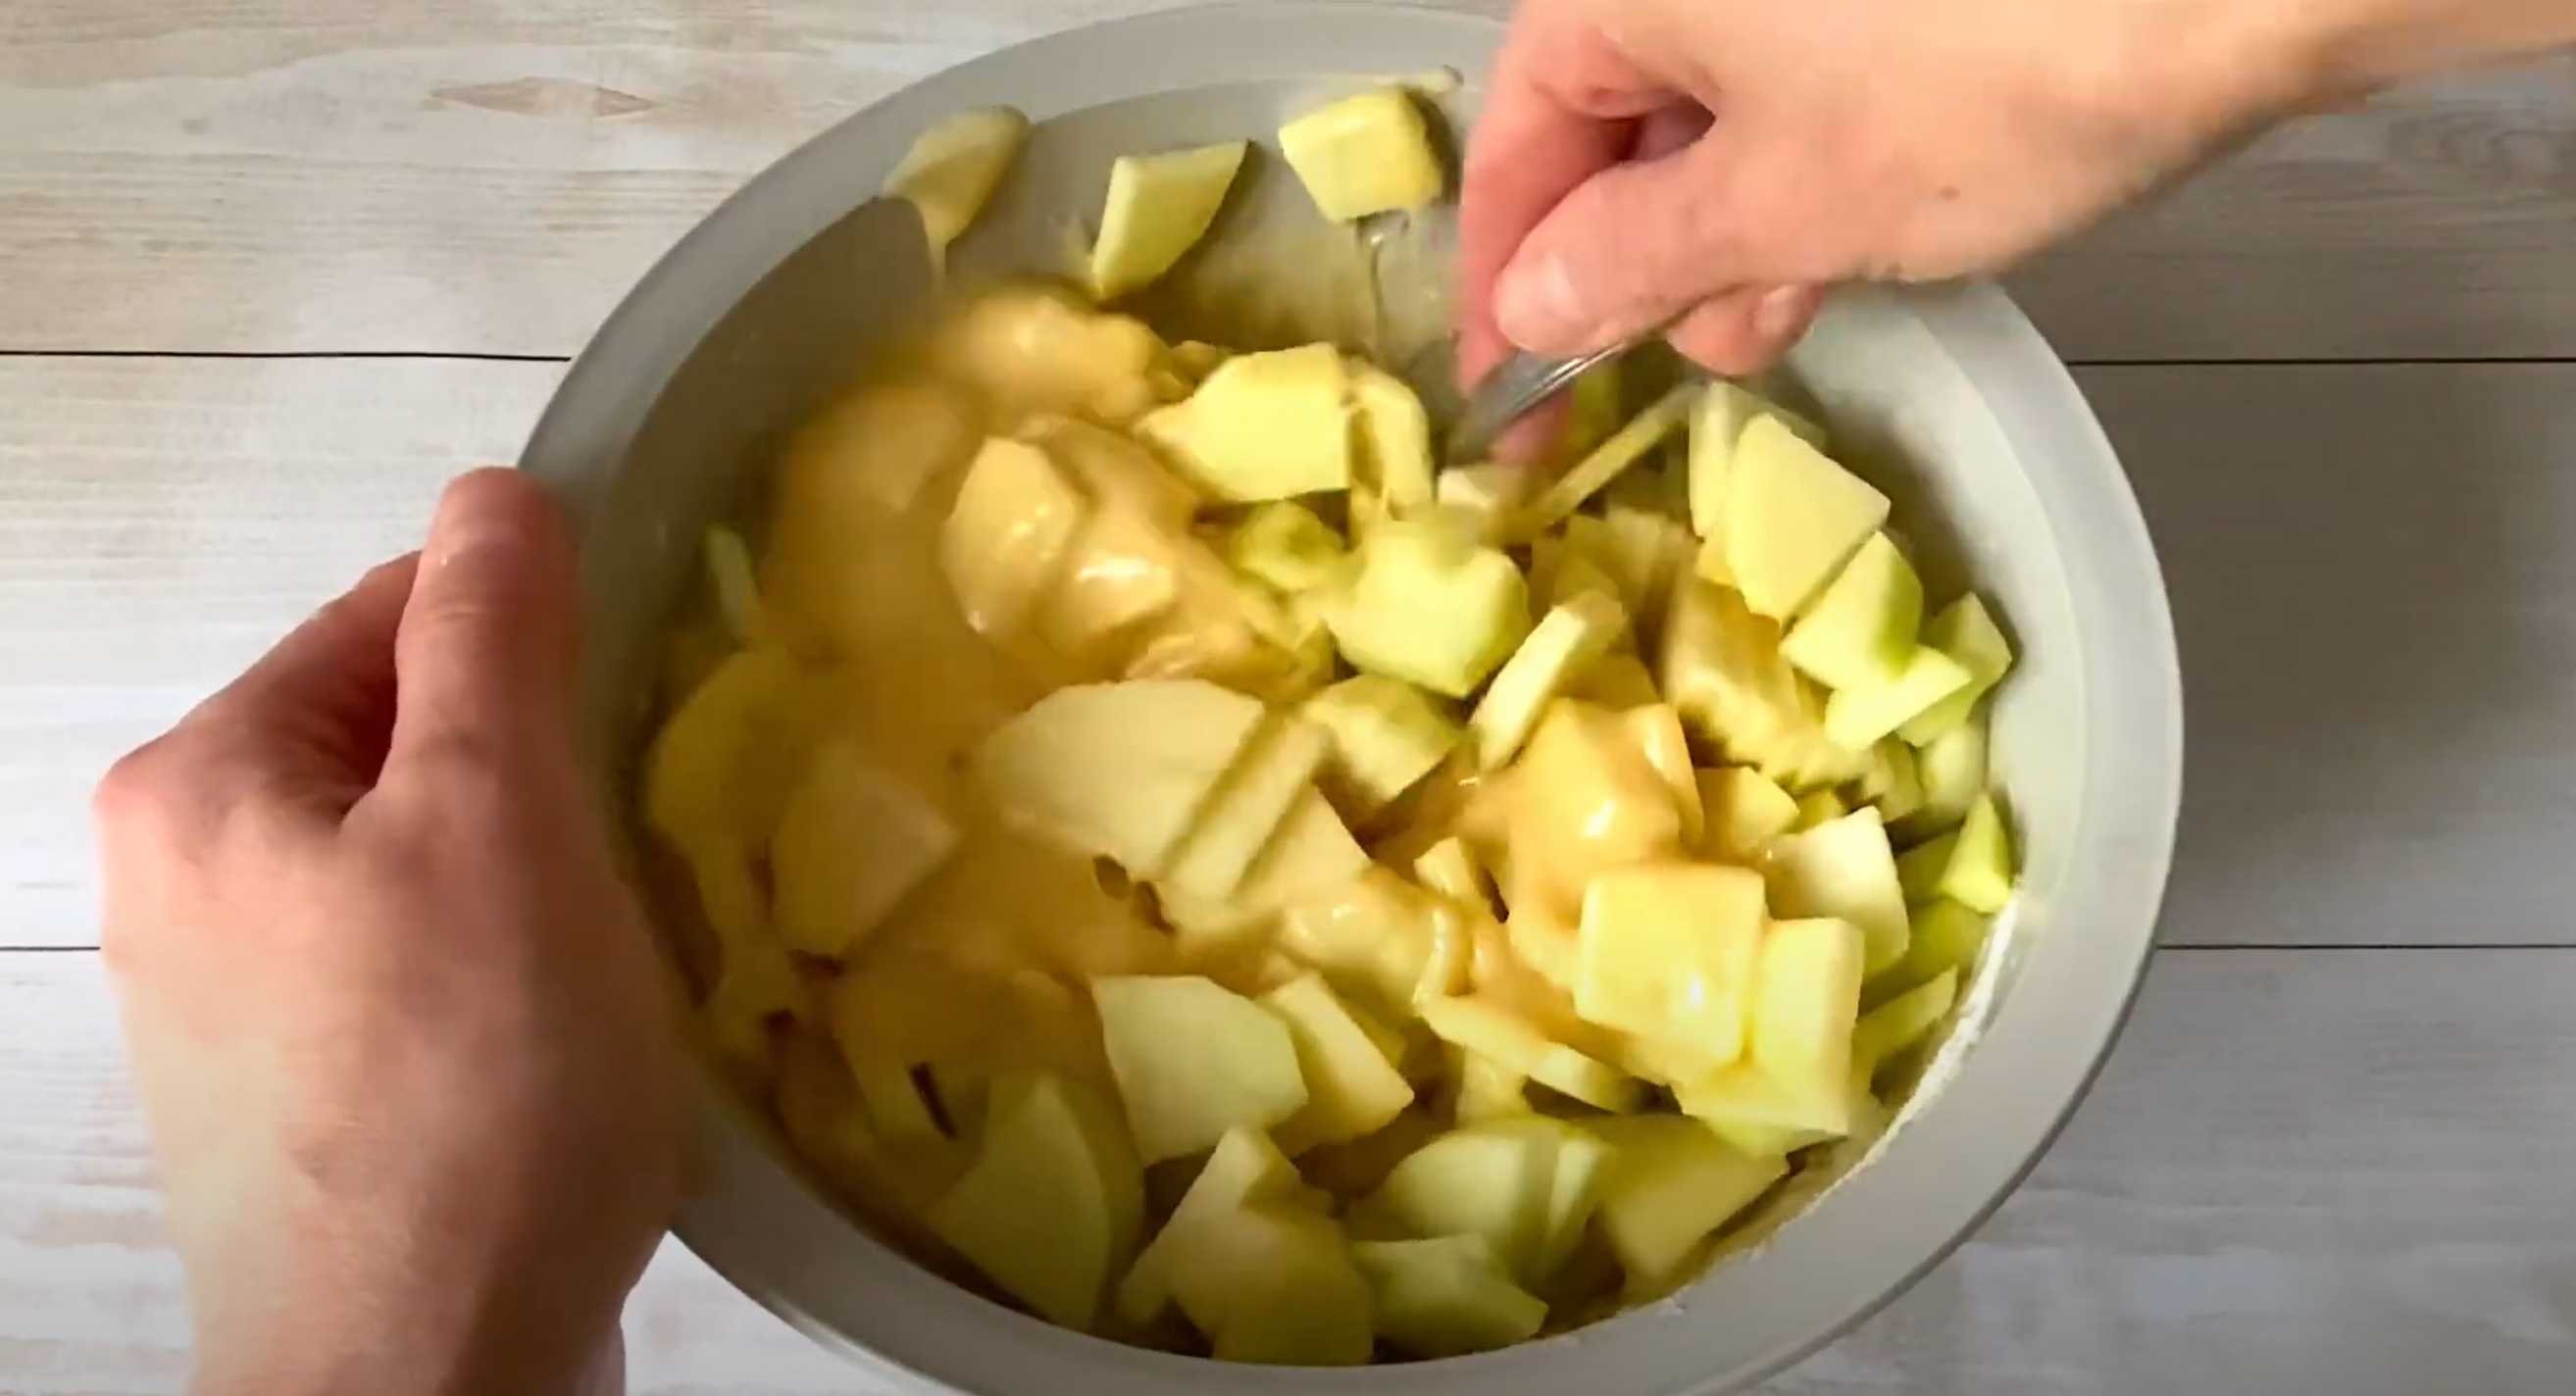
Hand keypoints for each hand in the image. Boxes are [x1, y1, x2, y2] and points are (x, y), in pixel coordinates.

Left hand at [94, 470, 683, 1395]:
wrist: (424, 1376)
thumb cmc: (473, 1084)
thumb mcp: (499, 817)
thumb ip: (493, 633)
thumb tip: (498, 489)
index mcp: (204, 780)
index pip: (393, 615)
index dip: (532, 652)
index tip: (634, 729)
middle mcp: (181, 876)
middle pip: (409, 745)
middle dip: (536, 782)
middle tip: (627, 864)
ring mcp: (229, 1000)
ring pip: (427, 865)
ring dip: (536, 887)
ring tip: (606, 969)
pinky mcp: (294, 1098)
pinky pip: (420, 974)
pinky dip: (505, 983)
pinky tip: (563, 1051)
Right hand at [1457, 0, 2353, 381]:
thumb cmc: (1982, 82)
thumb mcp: (1781, 205)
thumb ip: (1632, 261)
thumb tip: (1532, 302)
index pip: (1515, 142)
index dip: (1507, 284)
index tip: (1512, 402)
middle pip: (1611, 122)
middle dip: (1633, 261)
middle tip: (1660, 377)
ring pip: (1715, 112)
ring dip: (1727, 233)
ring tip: (1773, 321)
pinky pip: (1802, 82)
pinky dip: (1804, 175)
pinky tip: (1843, 251)